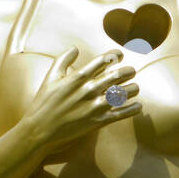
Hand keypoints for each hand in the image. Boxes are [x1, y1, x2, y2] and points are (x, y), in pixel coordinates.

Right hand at [22, 48, 140, 153]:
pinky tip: (138, 106)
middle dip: (128, 71)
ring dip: (132, 89)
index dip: (115, 55)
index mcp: (78, 77)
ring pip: (123, 94)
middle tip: (131, 70)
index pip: (103, 61)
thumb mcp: (50, 77)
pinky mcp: (98, 121)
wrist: (41, 129)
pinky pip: (121, 114)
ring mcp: (95, 106)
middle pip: (117, 76)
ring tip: (134, 87)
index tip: (120, 55)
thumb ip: (63, 59)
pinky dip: (132, 109)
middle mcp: (89, 90)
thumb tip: (75, 48)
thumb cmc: (44, 102)